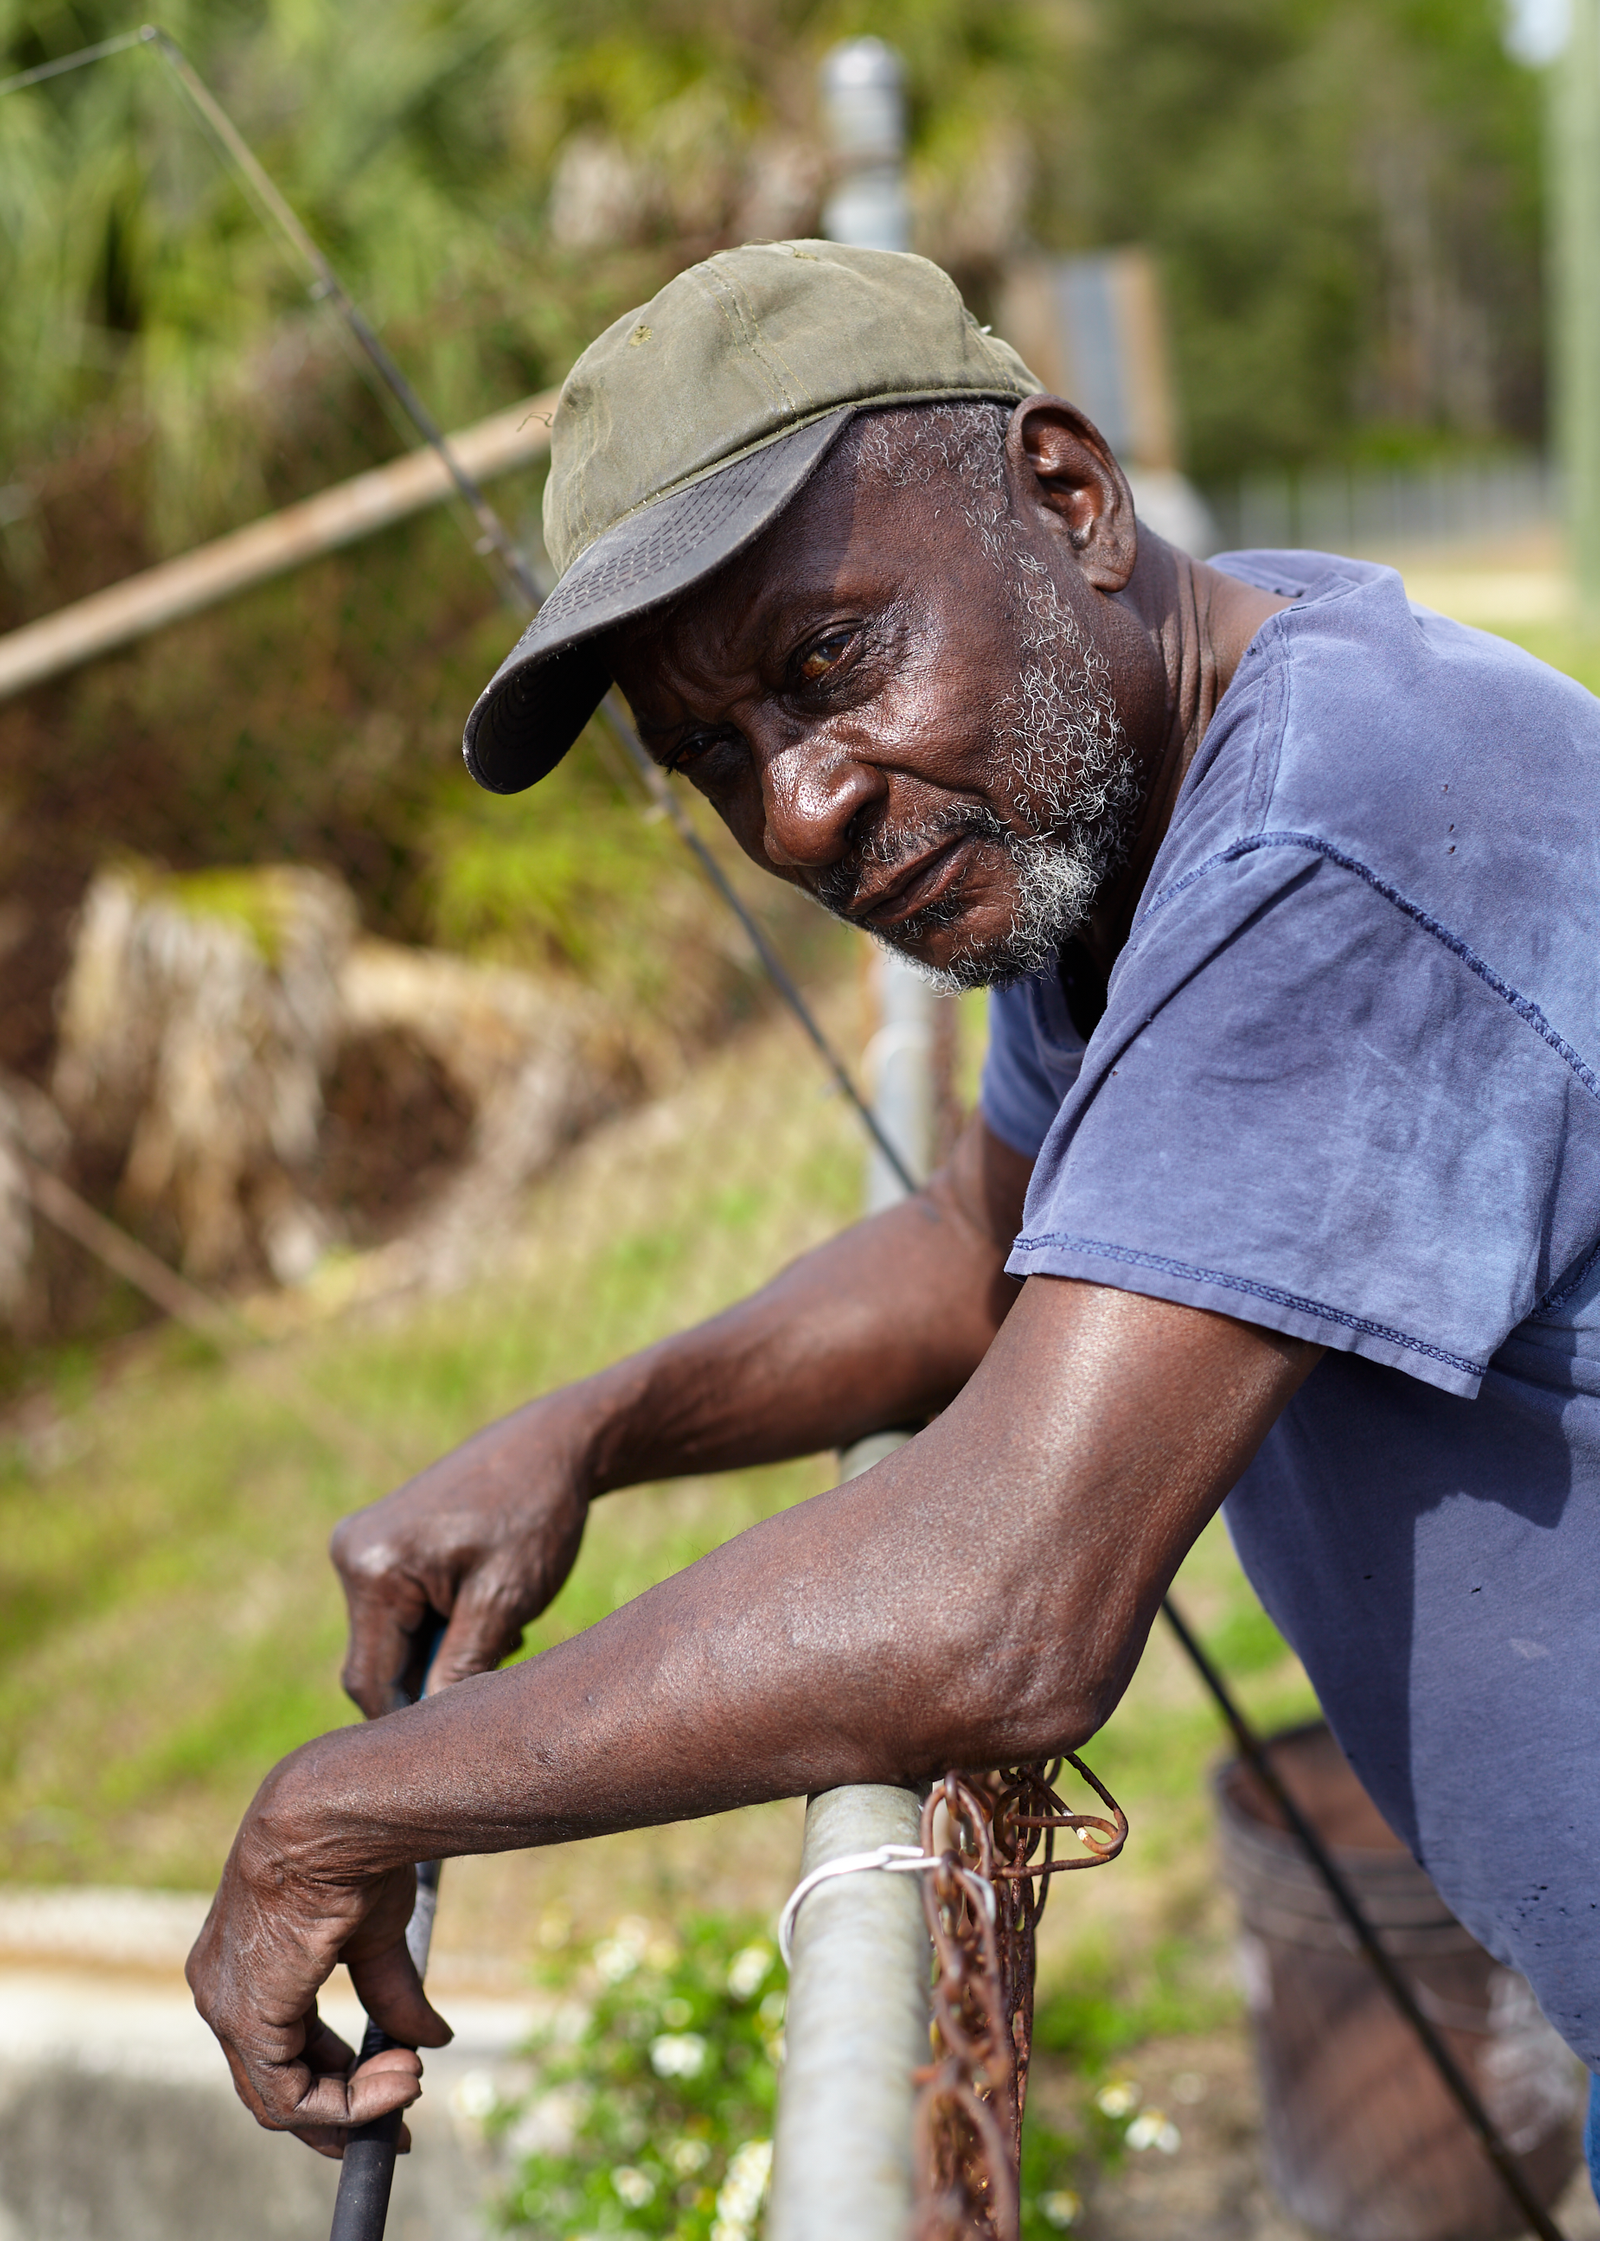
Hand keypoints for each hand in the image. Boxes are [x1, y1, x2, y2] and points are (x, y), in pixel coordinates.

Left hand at [186, 1750, 452, 2156]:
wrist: (334, 1820)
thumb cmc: (354, 1857)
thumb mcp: (375, 1935)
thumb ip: (390, 1992)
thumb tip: (434, 2040)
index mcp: (249, 1961)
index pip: (285, 2043)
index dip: (340, 2076)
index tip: (397, 2085)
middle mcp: (224, 1988)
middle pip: (277, 2080)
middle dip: (343, 2108)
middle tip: (400, 2119)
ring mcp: (227, 2009)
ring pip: (281, 2097)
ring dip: (354, 2106)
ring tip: (411, 2085)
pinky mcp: (245, 2022)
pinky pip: (289, 2096)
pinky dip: (344, 2104)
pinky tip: (397, 2081)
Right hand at [332, 1397, 592, 1716]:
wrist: (552, 1446)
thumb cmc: (536, 1518)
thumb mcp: (504, 1604)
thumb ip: (460, 1674)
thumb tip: (430, 1741)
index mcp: (374, 1570)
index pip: (373, 1685)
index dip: (413, 1725)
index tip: (464, 1744)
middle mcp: (352, 1554)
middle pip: (376, 1666)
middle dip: (433, 1682)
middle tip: (500, 1667)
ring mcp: (361, 1546)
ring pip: (391, 1643)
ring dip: (441, 1655)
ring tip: (502, 1628)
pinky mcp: (381, 1544)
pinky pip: (398, 1614)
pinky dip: (439, 1628)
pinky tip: (486, 1611)